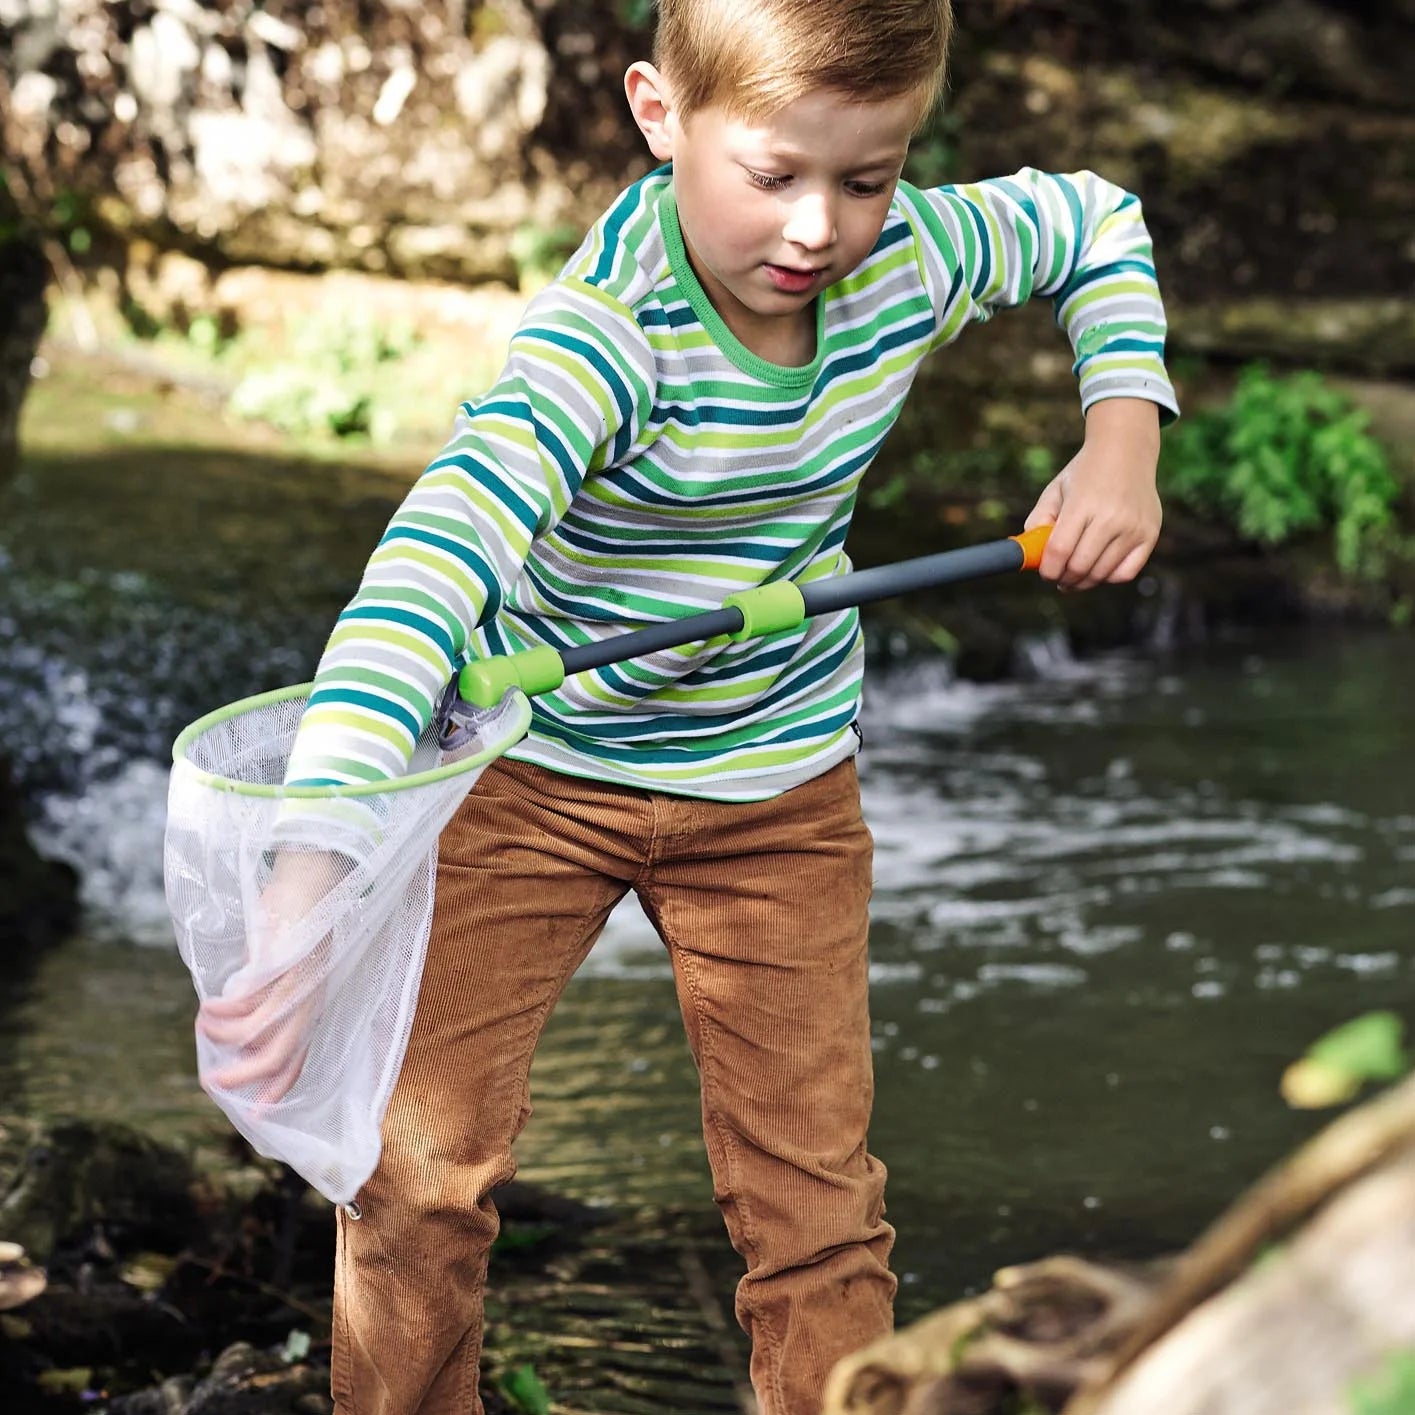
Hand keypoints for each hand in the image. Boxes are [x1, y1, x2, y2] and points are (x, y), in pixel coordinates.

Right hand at [196, 851, 341, 1100]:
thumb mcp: (283, 964)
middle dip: (243, 1076)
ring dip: (225, 1036)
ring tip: (204, 1024)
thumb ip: (266, 993)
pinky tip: (211, 1003)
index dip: (278, 1088)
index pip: (300, 1056)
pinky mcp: (285, 965)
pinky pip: (250, 1001)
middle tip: (212, 1079)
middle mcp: (311, 999)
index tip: (256, 1115)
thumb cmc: (295, 919)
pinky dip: (224, 1009)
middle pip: (279, 1054)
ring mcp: (300, 983)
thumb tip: (239, 1020)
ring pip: (260, 1032)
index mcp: (312, 1003)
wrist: (313, 878)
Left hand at [1024, 398, 1161, 588]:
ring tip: (1073, 577)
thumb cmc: (1085, 474)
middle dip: (1063, 579)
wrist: (1126, 451)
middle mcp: (1112, 517)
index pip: (1059, 551)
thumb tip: (1032, 556)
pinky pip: (1125, 573)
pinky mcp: (1149, 535)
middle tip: (1057, 578)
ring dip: (1083, 582)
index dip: (1048, 569)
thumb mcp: (1055, 490)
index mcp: (1083, 504)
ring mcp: (1134, 527)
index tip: (1045, 573)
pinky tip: (1097, 570)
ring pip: (1101, 574)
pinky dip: (1108, 578)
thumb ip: (1038, 521)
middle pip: (1080, 567)